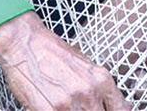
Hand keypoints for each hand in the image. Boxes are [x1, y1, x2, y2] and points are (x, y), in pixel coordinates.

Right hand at [0, 12, 127, 110]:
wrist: (26, 42)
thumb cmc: (52, 51)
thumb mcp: (85, 65)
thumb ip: (97, 86)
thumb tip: (108, 102)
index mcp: (101, 79)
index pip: (121, 108)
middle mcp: (88, 92)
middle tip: (86, 109)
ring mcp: (68, 103)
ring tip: (69, 107)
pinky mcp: (47, 110)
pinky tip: (56, 109)